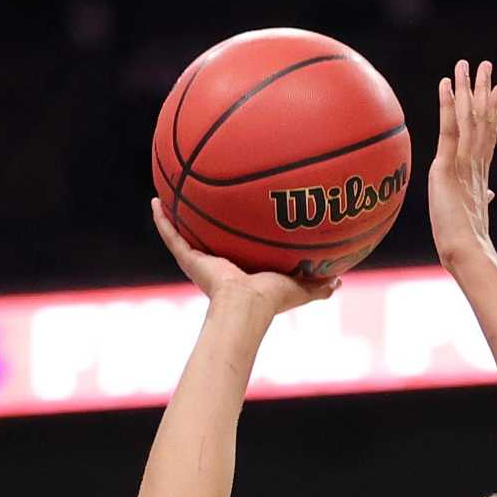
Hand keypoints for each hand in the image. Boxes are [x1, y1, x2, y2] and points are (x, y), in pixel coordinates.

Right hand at [150, 199, 338, 315]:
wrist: (246, 306)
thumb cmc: (272, 300)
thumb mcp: (300, 287)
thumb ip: (318, 284)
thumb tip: (340, 281)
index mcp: (240, 271)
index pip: (237, 249)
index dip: (236, 236)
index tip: (237, 217)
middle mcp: (217, 265)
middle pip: (208, 238)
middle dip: (205, 221)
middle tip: (203, 198)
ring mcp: (199, 261)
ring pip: (184, 233)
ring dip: (176, 215)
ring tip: (172, 191)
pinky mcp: (188, 259)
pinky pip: (171, 234)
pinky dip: (162, 219)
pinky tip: (155, 200)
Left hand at [429, 59, 496, 266]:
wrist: (466, 252)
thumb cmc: (468, 242)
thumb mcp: (475, 214)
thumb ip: (483, 198)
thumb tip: (491, 194)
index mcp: (481, 173)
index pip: (489, 135)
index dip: (494, 110)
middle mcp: (476, 163)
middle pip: (483, 119)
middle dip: (484, 90)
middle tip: (486, 64)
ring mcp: (464, 163)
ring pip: (469, 118)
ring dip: (468, 89)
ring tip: (467, 64)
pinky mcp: (447, 167)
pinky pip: (449, 130)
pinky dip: (447, 105)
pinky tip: (446, 84)